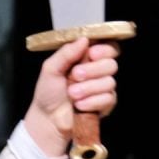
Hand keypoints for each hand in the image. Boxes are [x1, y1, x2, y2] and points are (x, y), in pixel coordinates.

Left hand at [25, 38, 119, 157]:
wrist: (47, 119)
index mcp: (87, 58)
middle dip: (92, 70)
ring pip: (109, 82)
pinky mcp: (105, 105)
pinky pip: (108, 99)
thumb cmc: (48, 93)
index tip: (92, 54)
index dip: (104, 49)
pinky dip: (92, 102)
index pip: (109, 47)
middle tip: (75, 76)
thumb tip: (84, 39)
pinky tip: (79, 105)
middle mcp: (98, 71)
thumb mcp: (51, 68)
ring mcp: (103, 88)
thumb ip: (66, 53)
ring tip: (72, 94)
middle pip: (111, 64)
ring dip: (88, 88)